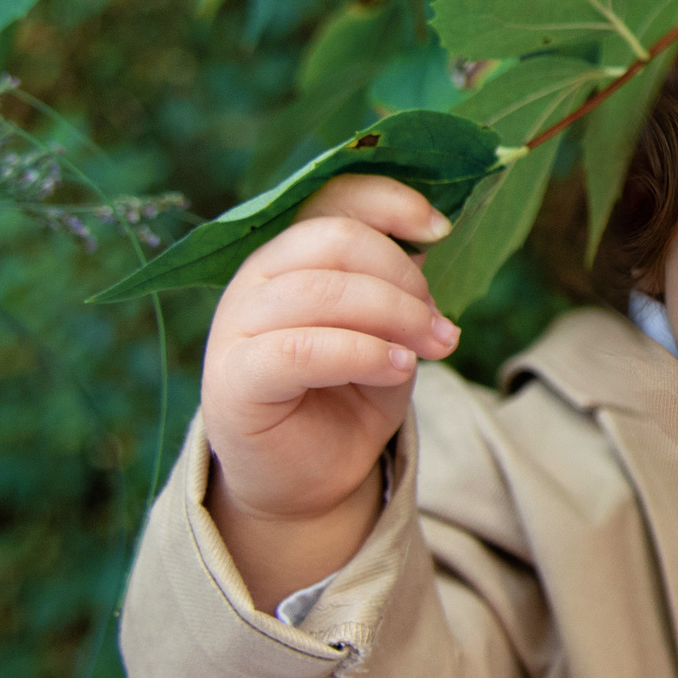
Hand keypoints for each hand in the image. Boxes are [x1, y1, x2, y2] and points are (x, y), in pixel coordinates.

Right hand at [200, 174, 459, 609]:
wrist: (309, 477)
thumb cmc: (348, 393)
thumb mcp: (388, 330)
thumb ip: (397, 284)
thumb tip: (427, 241)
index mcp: (292, 254)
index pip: (332, 199)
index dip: (389, 202)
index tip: (440, 229)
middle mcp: (258, 279)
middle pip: (336, 240)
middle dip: (404, 278)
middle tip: (442, 326)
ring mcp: (238, 326)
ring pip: (323, 292)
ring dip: (396, 317)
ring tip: (434, 348)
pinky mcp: (236, 378)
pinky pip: (302, 349)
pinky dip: (363, 352)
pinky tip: (399, 368)